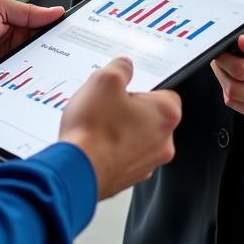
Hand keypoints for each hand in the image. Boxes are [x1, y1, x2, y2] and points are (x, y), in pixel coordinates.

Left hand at [0, 0, 64, 93]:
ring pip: (35, 69)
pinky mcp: (2, 83)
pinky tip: (38, 88)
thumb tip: (56, 11)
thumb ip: (26, 11)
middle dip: (57, 54)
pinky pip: (20, 85)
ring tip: (59, 75)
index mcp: (17, 24)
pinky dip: (28, 86)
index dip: (60, 31)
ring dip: (43, 71)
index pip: (46, 28)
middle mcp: (16, 45)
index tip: (77, 36)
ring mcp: (9, 65)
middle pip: (44, 51)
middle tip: (73, 59)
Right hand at [59, 57, 180, 199]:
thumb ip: (121, 67)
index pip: (166, 90)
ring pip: (138, 136)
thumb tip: (125, 66)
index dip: (143, 86)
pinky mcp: (129, 177)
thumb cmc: (94, 130)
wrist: (77, 171)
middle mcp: (163, 142)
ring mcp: (147, 163)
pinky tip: (93, 141)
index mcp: (166, 115)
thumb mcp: (105, 79)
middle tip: (109, 103)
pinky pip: (124, 155)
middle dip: (131, 108)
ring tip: (97, 123)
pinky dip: (112, 148)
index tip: (128, 87)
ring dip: (121, 129)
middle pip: (151, 115)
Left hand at [210, 30, 243, 127]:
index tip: (221, 47)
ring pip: (232, 98)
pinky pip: (239, 106)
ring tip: (231, 64)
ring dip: (225, 80)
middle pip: (233, 87)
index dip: (225, 57)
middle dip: (221, 68)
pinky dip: (233, 91)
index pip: (242, 70)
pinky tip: (240, 79)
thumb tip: (242, 43)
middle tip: (222, 54)